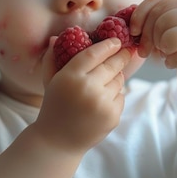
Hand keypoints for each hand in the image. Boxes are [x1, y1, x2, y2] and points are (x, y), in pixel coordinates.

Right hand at [33, 38, 130, 153]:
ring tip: (103, 83)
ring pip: (119, 81)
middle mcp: (88, 88)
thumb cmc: (54, 106)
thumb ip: (52, 57)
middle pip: (112, 65)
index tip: (116, 41)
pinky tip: (101, 101)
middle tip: (126, 51)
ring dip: (115, 78)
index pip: (94, 53)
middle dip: (121, 56)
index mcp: (70, 76)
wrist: (58, 141)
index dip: (107, 45)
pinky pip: (121, 96)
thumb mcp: (50, 81)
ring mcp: (102, 104)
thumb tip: (57, 36)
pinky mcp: (112, 116)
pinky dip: (115, 95)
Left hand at [130, 0, 176, 69]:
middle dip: (147, 37)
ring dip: (159, 47)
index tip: (133, 31)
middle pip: (158, 17)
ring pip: (163, 33)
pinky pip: (172, 50)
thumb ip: (155, 15)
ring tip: (166, 51)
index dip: (139, 15)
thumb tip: (130, 25)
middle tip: (144, 51)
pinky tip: (174, 60)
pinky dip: (168, 59)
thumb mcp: (171, 19)